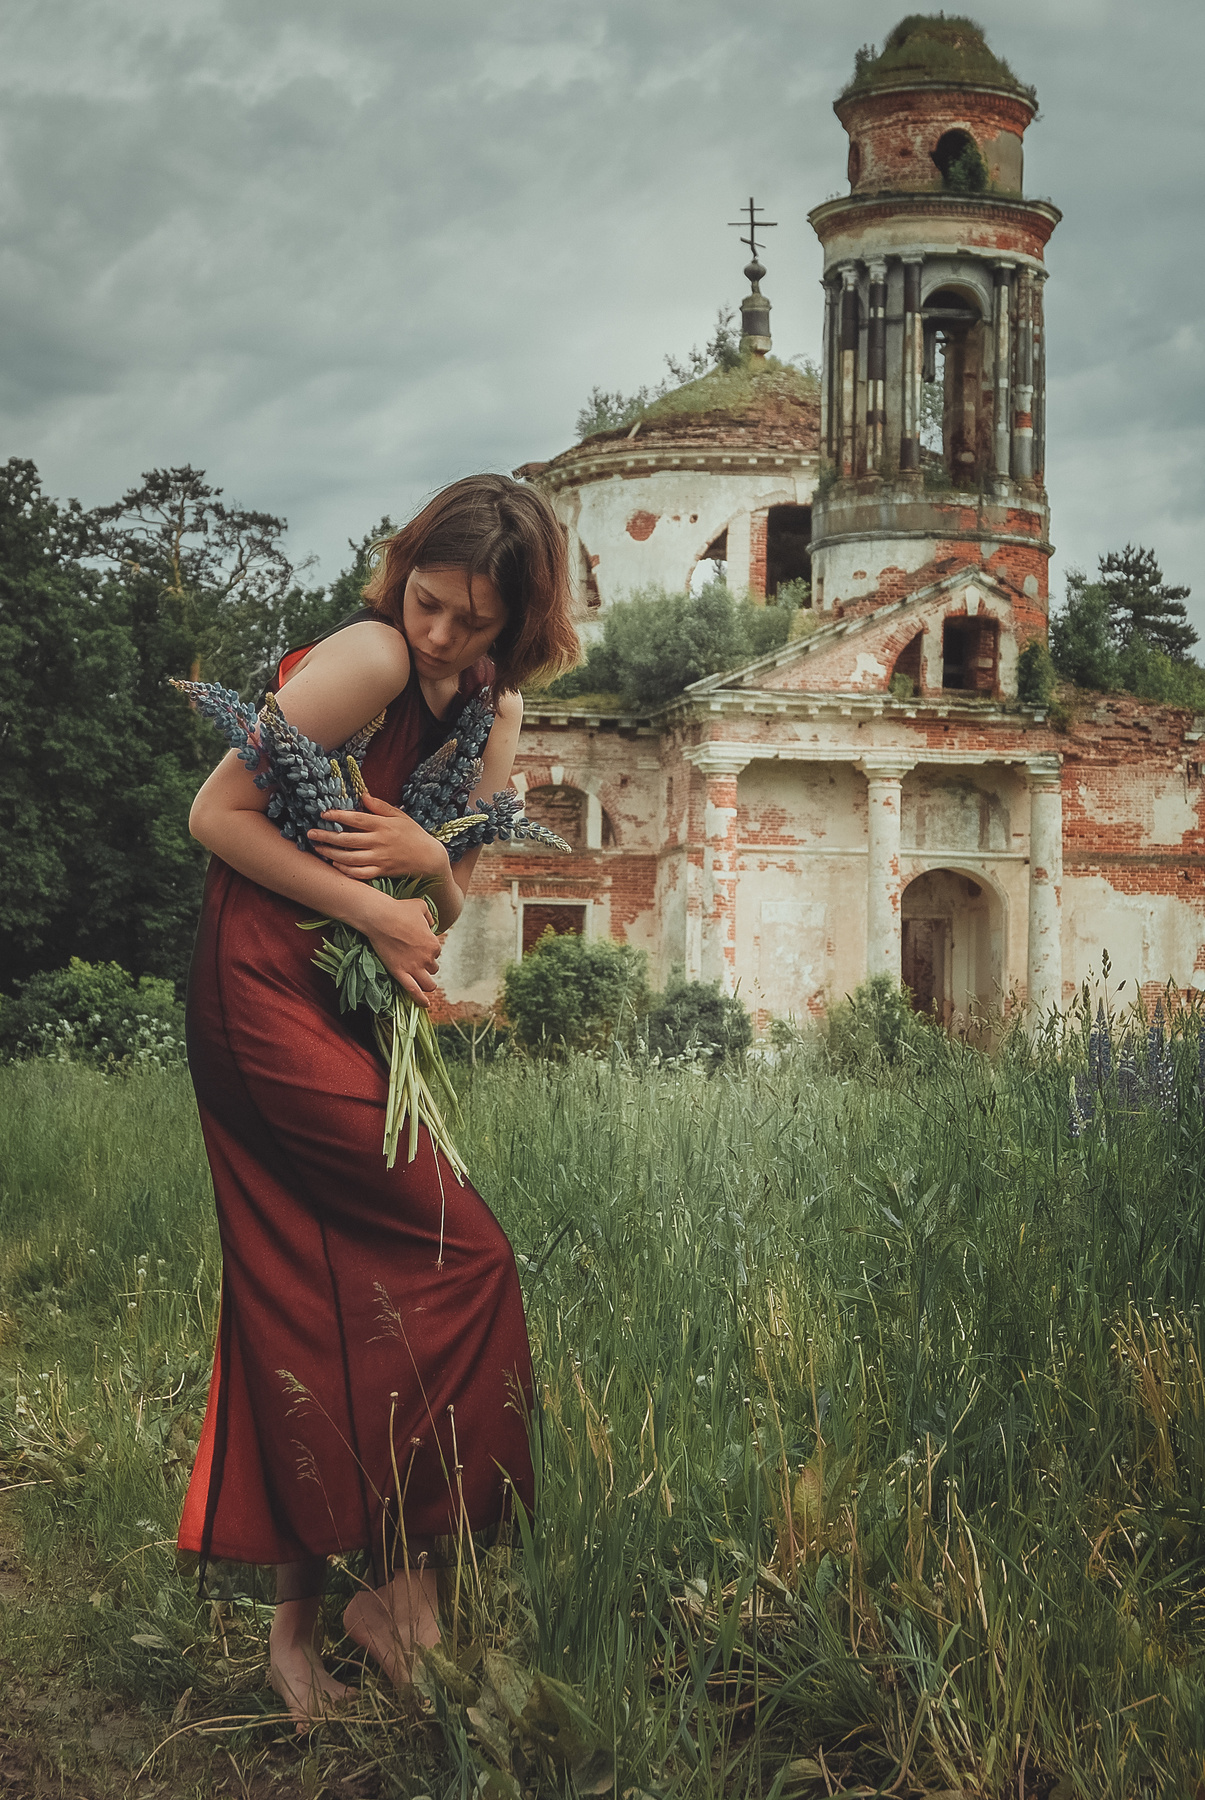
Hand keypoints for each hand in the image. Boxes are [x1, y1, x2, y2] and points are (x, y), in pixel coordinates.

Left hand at [308, 789, 448, 881]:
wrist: (429, 858)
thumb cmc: (414, 834)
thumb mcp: (400, 816)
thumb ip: (381, 806)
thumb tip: (363, 795)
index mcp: (383, 825)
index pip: (356, 819)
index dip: (338, 816)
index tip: (324, 814)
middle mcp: (379, 842)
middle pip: (347, 840)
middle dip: (326, 836)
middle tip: (310, 834)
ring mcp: (380, 858)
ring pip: (349, 858)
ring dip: (331, 854)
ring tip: (318, 849)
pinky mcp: (381, 871)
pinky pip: (360, 873)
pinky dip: (346, 870)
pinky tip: (335, 864)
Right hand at [362, 895, 441, 1009]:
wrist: (380, 917)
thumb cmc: (399, 909)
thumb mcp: (422, 906)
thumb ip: (430, 916)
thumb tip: (432, 924)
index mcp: (434, 943)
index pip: (436, 952)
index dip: (427, 949)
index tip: (418, 946)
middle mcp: (427, 958)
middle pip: (433, 968)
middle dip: (427, 965)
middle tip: (416, 960)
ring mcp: (414, 967)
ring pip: (428, 983)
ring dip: (428, 983)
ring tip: (425, 984)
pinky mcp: (400, 973)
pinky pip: (414, 991)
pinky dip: (421, 1000)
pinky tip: (425, 1005)